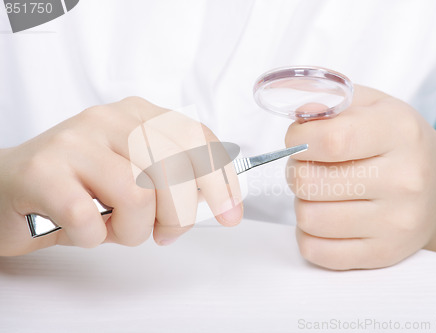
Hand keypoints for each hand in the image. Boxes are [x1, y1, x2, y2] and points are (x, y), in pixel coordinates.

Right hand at [0, 97, 242, 255]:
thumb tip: (216, 203)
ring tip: (115, 229)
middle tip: (164, 234)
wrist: (6, 188)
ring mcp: (75, 141)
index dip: (221, 179)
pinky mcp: (42, 171)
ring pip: (139, 195)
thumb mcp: (134, 177)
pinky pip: (89, 218)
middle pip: (175, 168)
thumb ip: (172, 182)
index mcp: (138, 115)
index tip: (231, 214)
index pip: (196, 139)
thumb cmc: (77, 188)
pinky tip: (82, 230)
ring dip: (134, 231)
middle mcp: (109, 119)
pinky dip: (94, 238)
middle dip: (179, 215)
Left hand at [285, 85, 435, 269]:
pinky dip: (308, 234)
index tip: (299, 139)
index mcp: (399, 132)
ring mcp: (396, 222)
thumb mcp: (371, 106)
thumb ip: (330, 102)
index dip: (297, 139)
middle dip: (296, 171)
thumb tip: (298, 118)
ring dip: (303, 203)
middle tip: (310, 167)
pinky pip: (317, 251)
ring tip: (321, 192)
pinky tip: (324, 218)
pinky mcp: (383, 253)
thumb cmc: (395, 143)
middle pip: (309, 182)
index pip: (329, 140)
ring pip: (308, 218)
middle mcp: (404, 180)